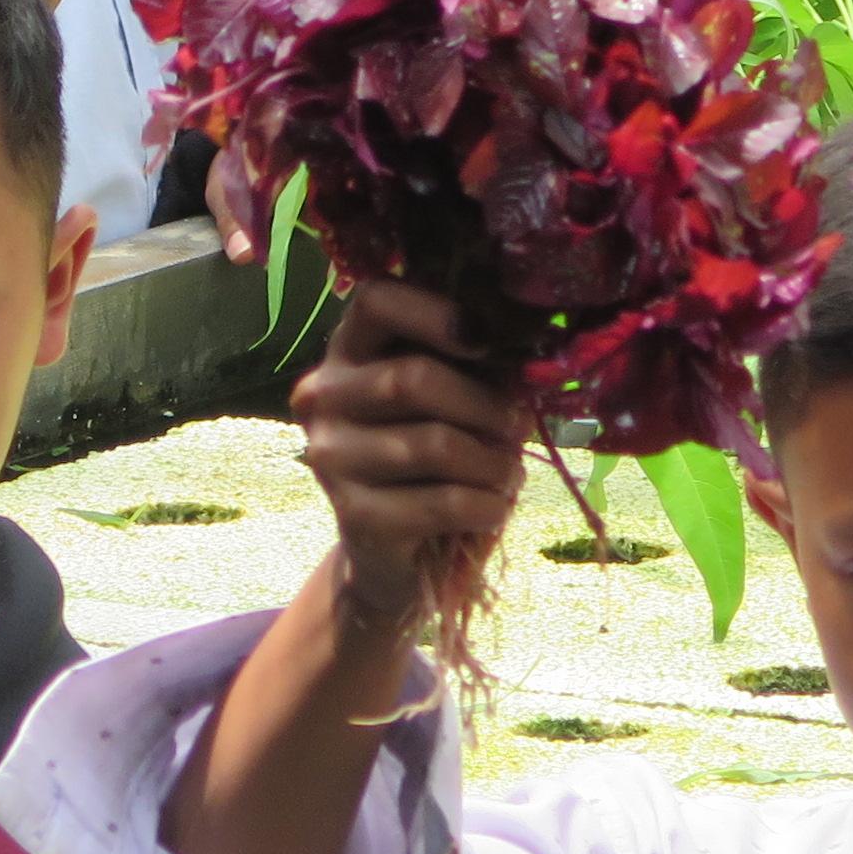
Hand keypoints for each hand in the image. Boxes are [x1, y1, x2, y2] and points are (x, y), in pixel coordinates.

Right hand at [292, 281, 532, 638]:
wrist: (397, 552)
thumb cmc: (434, 458)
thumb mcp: (451, 397)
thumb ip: (474, 361)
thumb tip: (528, 337)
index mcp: (347, 352)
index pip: (375, 301)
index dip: (435, 312)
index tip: (486, 341)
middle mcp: (324, 398)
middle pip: (411, 379)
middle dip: (483, 404)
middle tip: (518, 426)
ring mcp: (331, 458)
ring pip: (433, 444)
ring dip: (493, 462)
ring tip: (510, 473)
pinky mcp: (354, 516)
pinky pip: (442, 502)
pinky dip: (487, 505)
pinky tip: (496, 508)